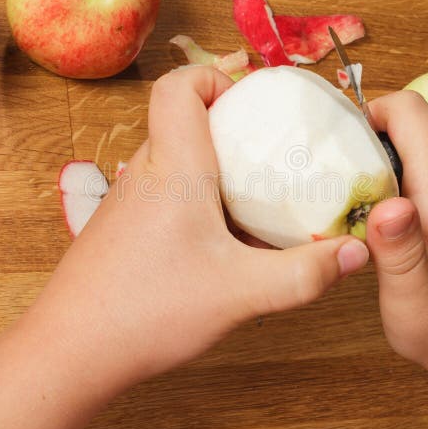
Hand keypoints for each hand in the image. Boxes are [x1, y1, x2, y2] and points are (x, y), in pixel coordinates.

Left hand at [53, 65, 369, 377]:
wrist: (71, 352)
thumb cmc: (148, 311)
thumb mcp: (240, 293)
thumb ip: (304, 273)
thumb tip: (356, 251)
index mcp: (174, 168)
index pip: (178, 87)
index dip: (214, 76)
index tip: (252, 97)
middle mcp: (146, 174)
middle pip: (182, 118)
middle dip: (230, 123)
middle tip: (272, 146)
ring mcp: (128, 201)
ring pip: (174, 157)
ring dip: (214, 162)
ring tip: (255, 191)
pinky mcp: (122, 228)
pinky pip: (165, 190)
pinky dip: (197, 195)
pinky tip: (220, 237)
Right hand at [363, 90, 427, 428]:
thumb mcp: (412, 296)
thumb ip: (399, 248)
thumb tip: (387, 205)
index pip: (408, 110)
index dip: (366, 115)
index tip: (335, 147)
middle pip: (409, 124)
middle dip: (366, 144)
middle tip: (334, 184)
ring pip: (416, 145)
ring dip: (382, 166)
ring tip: (354, 208)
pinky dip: (400, 180)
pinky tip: (384, 223)